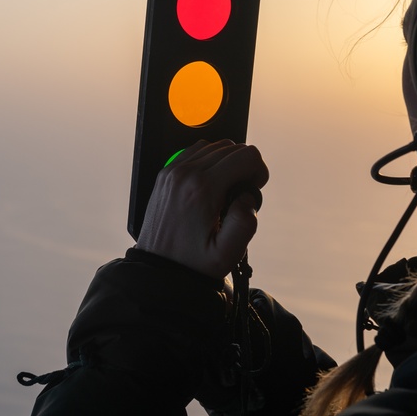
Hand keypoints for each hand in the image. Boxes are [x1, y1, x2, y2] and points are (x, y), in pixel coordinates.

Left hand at [136, 140, 268, 278]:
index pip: (245, 156)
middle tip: (240, 195)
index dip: (259, 171)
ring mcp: (172, 171)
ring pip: (213, 146)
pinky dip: (209, 161)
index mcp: (203, 188)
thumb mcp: (226, 254)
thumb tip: (248, 197)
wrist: (157, 269)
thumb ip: (245, 223)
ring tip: (226, 191)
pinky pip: (194, 152)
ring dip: (227, 162)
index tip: (254, 190)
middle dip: (244, 167)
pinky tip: (211, 184)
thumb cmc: (191, 264)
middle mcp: (185, 173)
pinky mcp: (165, 175)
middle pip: (231, 147)